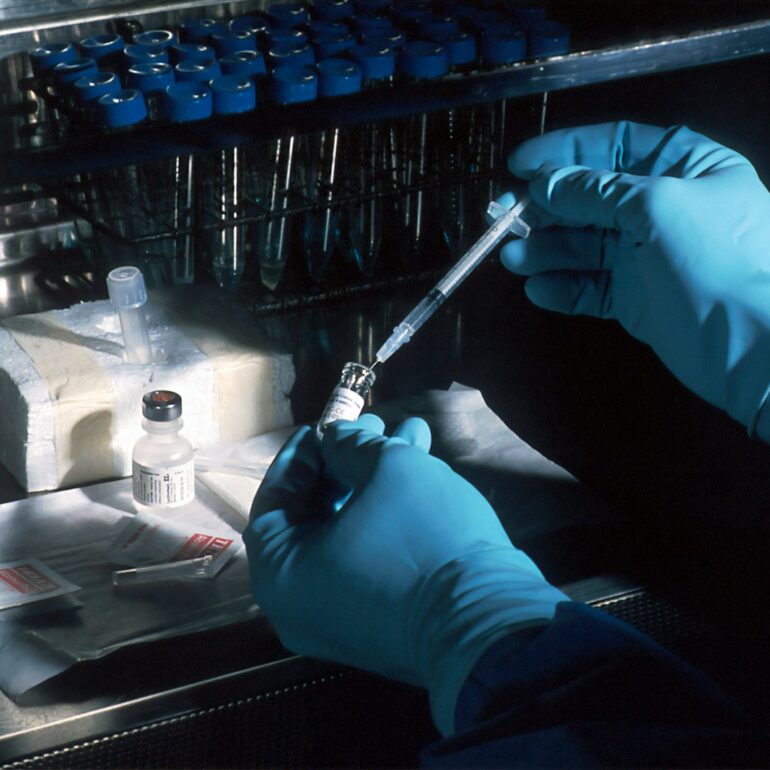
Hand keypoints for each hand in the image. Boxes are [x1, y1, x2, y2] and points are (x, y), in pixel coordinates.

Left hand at [243, 415, 565, 735]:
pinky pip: (370, 557)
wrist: (489, 623)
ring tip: (412, 433)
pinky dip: (388, 516)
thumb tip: (336, 438)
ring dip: (377, 480)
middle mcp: (300, 605)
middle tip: (374, 425)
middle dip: (349, 461)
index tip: (324, 425)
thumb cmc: (422, 538)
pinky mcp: (380, 623)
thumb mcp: (387, 469)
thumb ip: (350, 444)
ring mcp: (341, 619)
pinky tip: (424, 471)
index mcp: (281, 575)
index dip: (301, 455)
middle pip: (316, 514)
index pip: (274, 500)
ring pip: (351, 531)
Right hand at [502, 121, 769, 439]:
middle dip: (547, 207)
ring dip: (546, 249)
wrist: (751, 345)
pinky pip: (590, 286)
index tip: (519, 165)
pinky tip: (538, 289)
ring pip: (585, 244)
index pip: (615, 145)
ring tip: (513, 260)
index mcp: (684, 166)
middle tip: (502, 218)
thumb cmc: (714, 259)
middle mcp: (663, 205)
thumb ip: (596, 191)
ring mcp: (647, 254)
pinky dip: (563, 287)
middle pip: (591, 197)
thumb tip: (544, 183)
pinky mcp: (635, 298)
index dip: (565, 151)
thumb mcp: (657, 206)